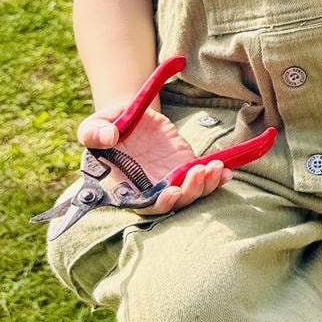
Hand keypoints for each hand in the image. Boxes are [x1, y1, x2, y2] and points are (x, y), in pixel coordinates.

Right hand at [76, 103, 232, 216]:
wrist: (128, 117)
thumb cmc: (106, 126)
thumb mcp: (94, 126)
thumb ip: (95, 132)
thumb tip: (109, 137)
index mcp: (123, 187)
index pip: (142, 205)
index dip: (159, 203)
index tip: (173, 193)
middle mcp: (148, 189)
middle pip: (172, 203)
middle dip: (189, 193)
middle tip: (199, 174)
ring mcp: (168, 180)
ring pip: (190, 193)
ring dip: (206, 185)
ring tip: (216, 167)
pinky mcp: (183, 168)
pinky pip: (202, 178)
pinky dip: (217, 178)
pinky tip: (226, 170)